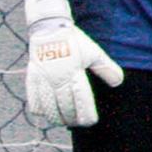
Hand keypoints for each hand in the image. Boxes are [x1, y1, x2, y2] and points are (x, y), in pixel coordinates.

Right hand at [23, 0, 123, 127]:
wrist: (49, 28)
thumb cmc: (75, 41)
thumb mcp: (94, 53)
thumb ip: (106, 69)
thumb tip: (118, 82)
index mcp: (74, 73)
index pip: (81, 100)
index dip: (86, 115)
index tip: (90, 122)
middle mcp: (58, 78)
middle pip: (65, 107)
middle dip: (72, 119)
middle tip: (77, 123)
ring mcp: (44, 80)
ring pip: (49, 107)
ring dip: (56, 118)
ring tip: (63, 122)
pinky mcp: (33, 78)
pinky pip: (34, 100)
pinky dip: (40, 110)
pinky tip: (47, 114)